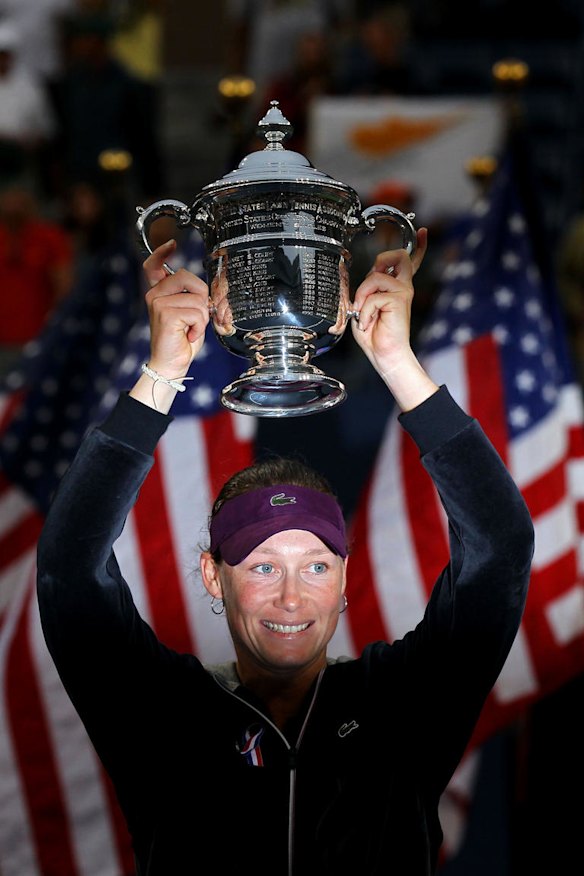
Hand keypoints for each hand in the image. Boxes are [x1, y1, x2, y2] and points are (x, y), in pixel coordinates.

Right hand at [142, 239, 210, 376]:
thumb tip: (205, 288)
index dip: (162, 252)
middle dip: (201, 296)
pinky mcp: (165, 314)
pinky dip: (199, 327)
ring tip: (190, 329)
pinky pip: (196, 312)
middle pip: (187, 276)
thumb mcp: (189, 314)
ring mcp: (158, 303)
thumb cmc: (181, 341)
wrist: (171, 364)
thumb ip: (192, 297)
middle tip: (195, 317)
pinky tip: (188, 335)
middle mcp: (155, 295)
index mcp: (159, 293)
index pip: (154, 265)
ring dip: (201, 318)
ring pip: (197, 299)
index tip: (172, 243)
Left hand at [350, 228, 437, 409]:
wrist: (384, 354)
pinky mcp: (400, 300)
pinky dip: (365, 311)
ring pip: (376, 276)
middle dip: (381, 260)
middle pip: (399, 255)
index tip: (425, 232)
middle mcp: (404, 287)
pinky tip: (369, 322)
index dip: (419, 246)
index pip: (410, 262)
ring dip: (362, 295)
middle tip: (370, 284)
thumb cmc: (374, 334)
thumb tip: (364, 278)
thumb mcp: (364, 306)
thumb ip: (366, 289)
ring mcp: (404, 292)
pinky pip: (373, 296)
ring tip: (363, 312)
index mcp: (396, 288)